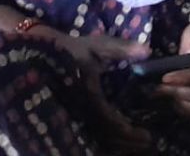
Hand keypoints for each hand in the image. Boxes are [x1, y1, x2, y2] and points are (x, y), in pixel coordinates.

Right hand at [42, 30, 151, 150]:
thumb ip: (121, 48)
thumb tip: (147, 51)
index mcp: (88, 95)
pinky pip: (91, 136)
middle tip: (147, 140)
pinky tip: (119, 138)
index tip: (145, 134)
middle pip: (105, 136)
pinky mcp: (73, 117)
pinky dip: (107, 141)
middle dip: (126, 142)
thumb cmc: (71, 49)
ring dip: (118, 143)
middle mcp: (81, 110)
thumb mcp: (97, 45)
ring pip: (98, 139)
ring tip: (138, 142)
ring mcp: (75, 116)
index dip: (127, 129)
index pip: (109, 120)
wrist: (42, 54)